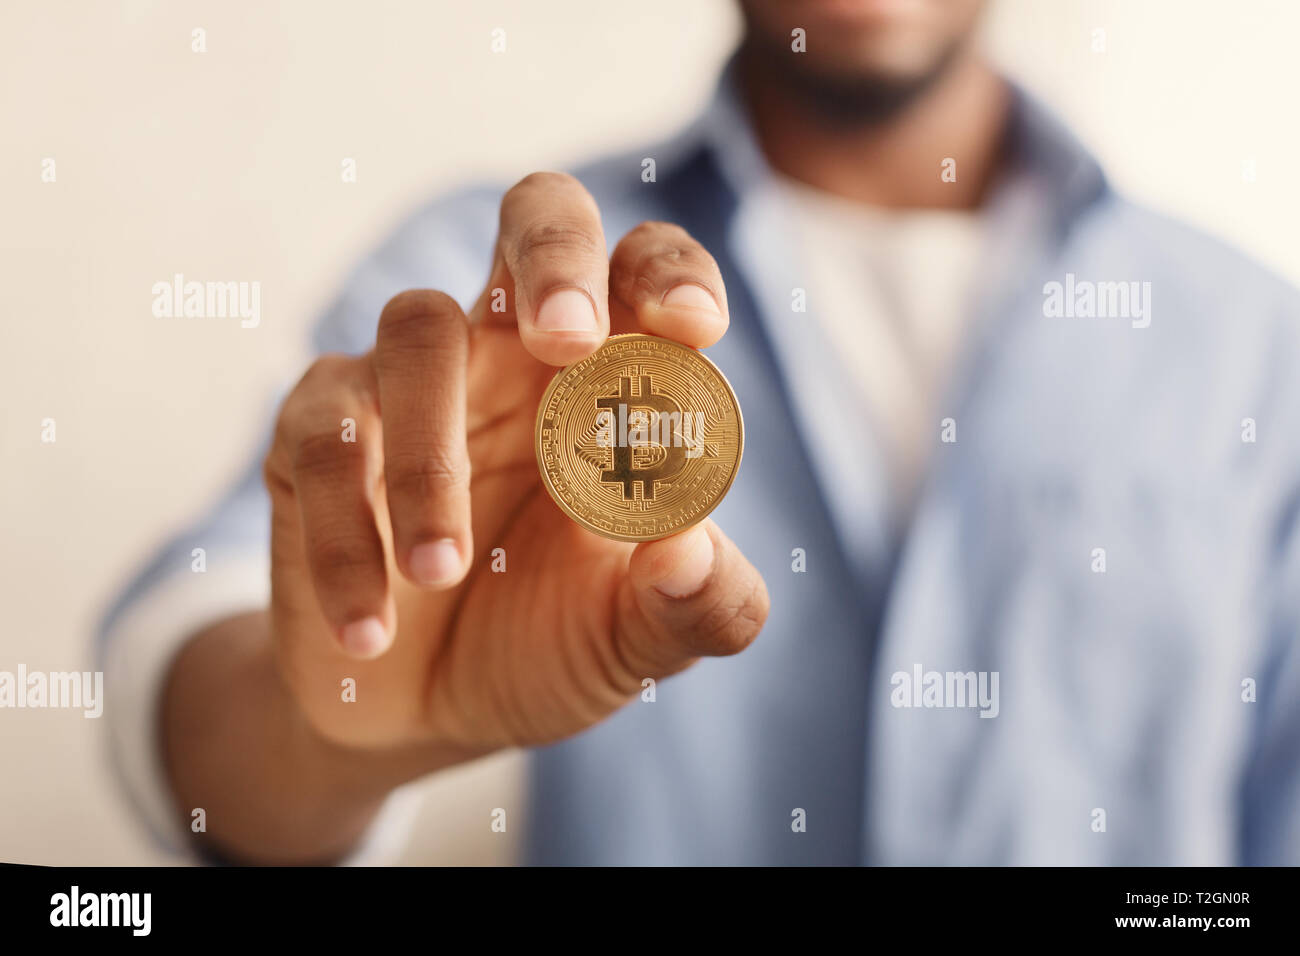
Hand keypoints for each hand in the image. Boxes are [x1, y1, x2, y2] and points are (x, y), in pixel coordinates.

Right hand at [263, 172, 768, 760]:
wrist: (427, 719)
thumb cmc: (548, 645)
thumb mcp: (639, 640)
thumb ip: (696, 605)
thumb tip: (689, 552)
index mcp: (606, 381)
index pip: (643, 272)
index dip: (669, 273)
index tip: (691, 327)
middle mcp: (513, 355)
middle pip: (535, 218)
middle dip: (554, 258)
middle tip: (565, 340)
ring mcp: (411, 385)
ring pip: (416, 330)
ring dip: (430, 455)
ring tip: (441, 573)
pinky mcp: (317, 437)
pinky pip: (322, 441)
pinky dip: (345, 536)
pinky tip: (370, 628)